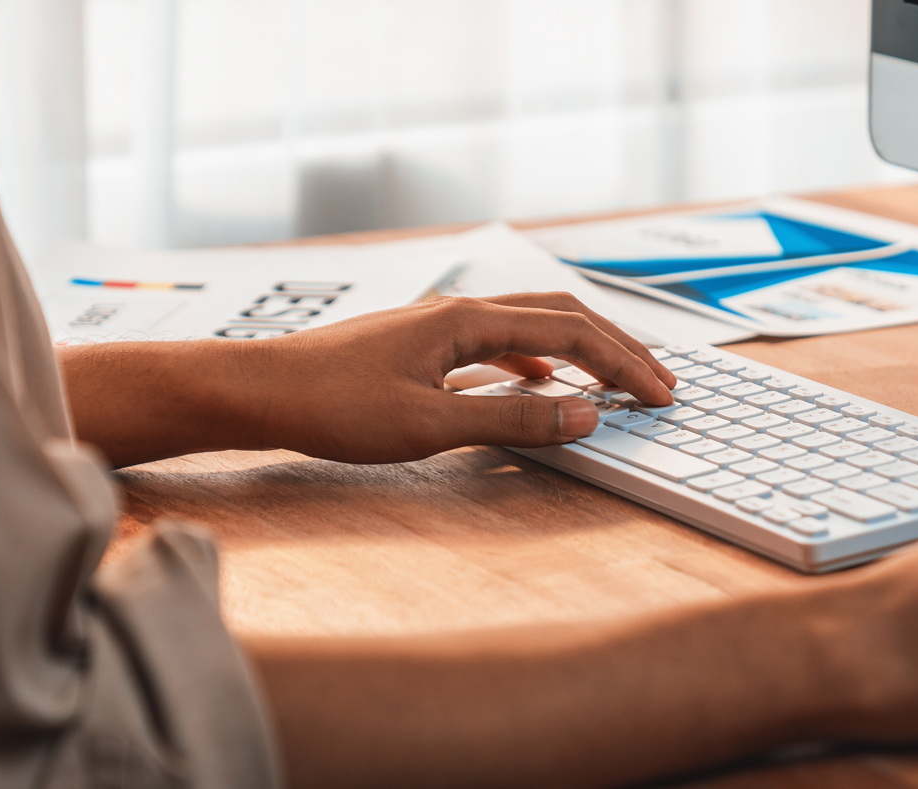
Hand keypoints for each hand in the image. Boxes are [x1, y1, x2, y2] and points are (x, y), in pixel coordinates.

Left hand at [223, 292, 677, 463]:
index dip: (623, 364)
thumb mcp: (429, 425)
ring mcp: (436, 326)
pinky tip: (537, 384)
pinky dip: (536, 360)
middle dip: (615, 348)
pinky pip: (497, 343)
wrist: (257, 392)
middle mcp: (457, 312)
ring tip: (613, 380)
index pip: (570, 333)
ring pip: (529, 326)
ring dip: (579, 350)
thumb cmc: (331, 407)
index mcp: (467, 321)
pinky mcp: (418, 347)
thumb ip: (512, 422)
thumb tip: (585, 415)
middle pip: (559, 316)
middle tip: (658, 383)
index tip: (661, 393)